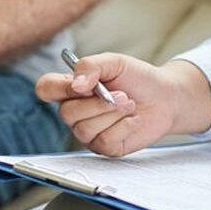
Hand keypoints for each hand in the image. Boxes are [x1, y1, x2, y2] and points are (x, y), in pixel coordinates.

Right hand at [35, 53, 210, 156]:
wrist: (165, 97)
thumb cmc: (138, 78)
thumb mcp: (115, 62)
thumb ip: (91, 66)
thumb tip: (76, 85)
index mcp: (72, 88)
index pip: (45, 89)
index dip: (59, 88)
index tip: (84, 85)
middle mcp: (76, 112)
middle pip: (66, 114)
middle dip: (98, 104)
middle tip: (122, 95)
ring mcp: (88, 132)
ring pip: (85, 130)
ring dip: (113, 115)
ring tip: (130, 105)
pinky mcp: (105, 147)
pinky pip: (104, 142)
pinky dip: (123, 128)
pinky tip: (133, 120)